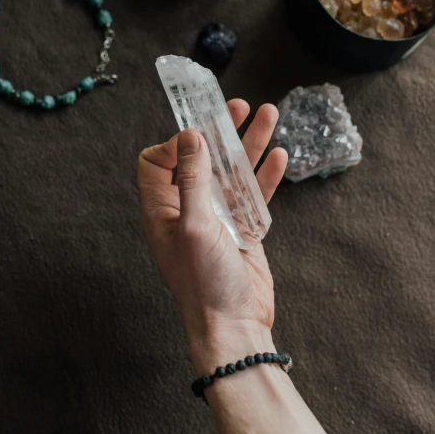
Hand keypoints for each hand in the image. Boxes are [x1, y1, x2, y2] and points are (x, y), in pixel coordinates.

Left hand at [138, 100, 287, 370]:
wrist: (234, 327)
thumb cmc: (204, 283)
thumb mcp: (194, 226)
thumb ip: (192, 179)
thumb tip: (188, 136)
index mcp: (162, 209)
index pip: (156, 162)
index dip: (173, 143)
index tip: (198, 131)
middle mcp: (187, 209)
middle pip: (201, 158)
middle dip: (219, 130)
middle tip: (238, 106)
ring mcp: (217, 217)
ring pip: (232, 171)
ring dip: (249, 144)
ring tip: (268, 115)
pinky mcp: (242, 228)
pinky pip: (254, 194)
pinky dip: (265, 174)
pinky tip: (278, 155)